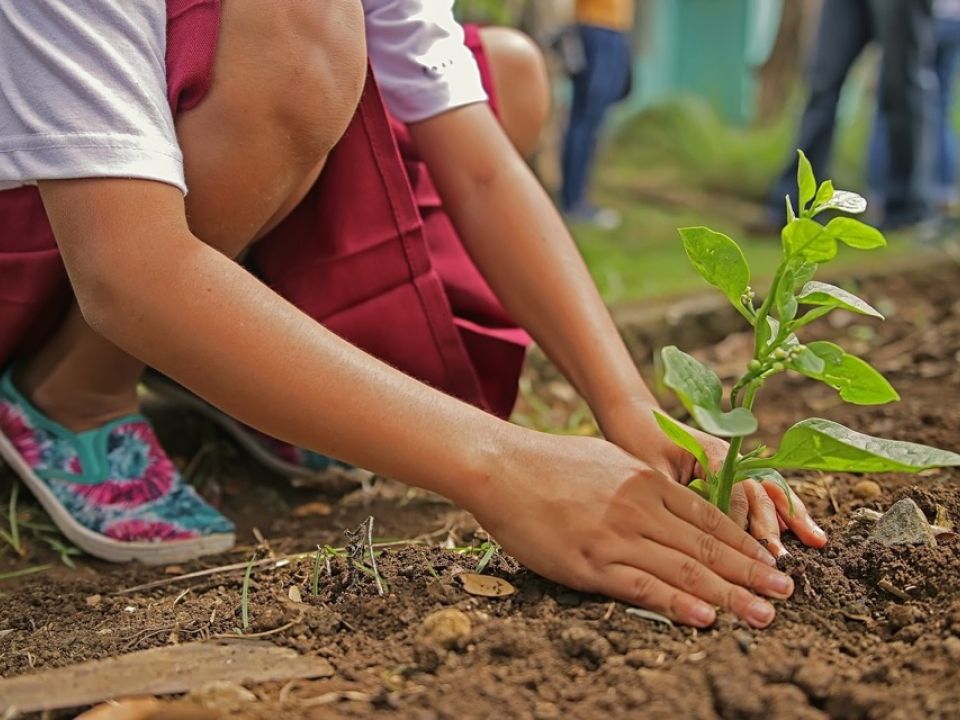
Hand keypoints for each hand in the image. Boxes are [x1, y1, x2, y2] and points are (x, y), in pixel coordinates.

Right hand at [467, 430, 792, 627]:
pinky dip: (677, 604)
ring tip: (763, 613)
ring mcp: (616, 536)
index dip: (745, 543)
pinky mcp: (589, 562)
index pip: (709, 518)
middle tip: (785, 593)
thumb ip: (643, 483)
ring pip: (684, 570)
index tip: (771, 562)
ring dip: (729, 595)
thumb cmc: (551, 463)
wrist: (502, 467)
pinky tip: (706, 617)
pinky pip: (642, 587)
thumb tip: (671, 500)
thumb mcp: (608, 461)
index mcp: (647, 481)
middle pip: (707, 547)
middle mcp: (640, 508)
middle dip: (751, 573)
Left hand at [596, 399, 826, 557]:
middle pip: (758, 493)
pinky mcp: (733, 473)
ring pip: (769, 492)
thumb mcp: (651, 472)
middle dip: (771, 527)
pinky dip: (784, 510)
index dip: (740, 525)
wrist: (636, 418)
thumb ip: (676, 497)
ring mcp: (735, 464)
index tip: (747, 553)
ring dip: (792, 517)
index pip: (734, 494)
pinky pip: (763, 492)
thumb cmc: (638, 443)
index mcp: (712, 454)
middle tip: (780, 560)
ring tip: (817, 541)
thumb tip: (692, 534)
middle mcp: (730, 457)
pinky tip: (805, 530)